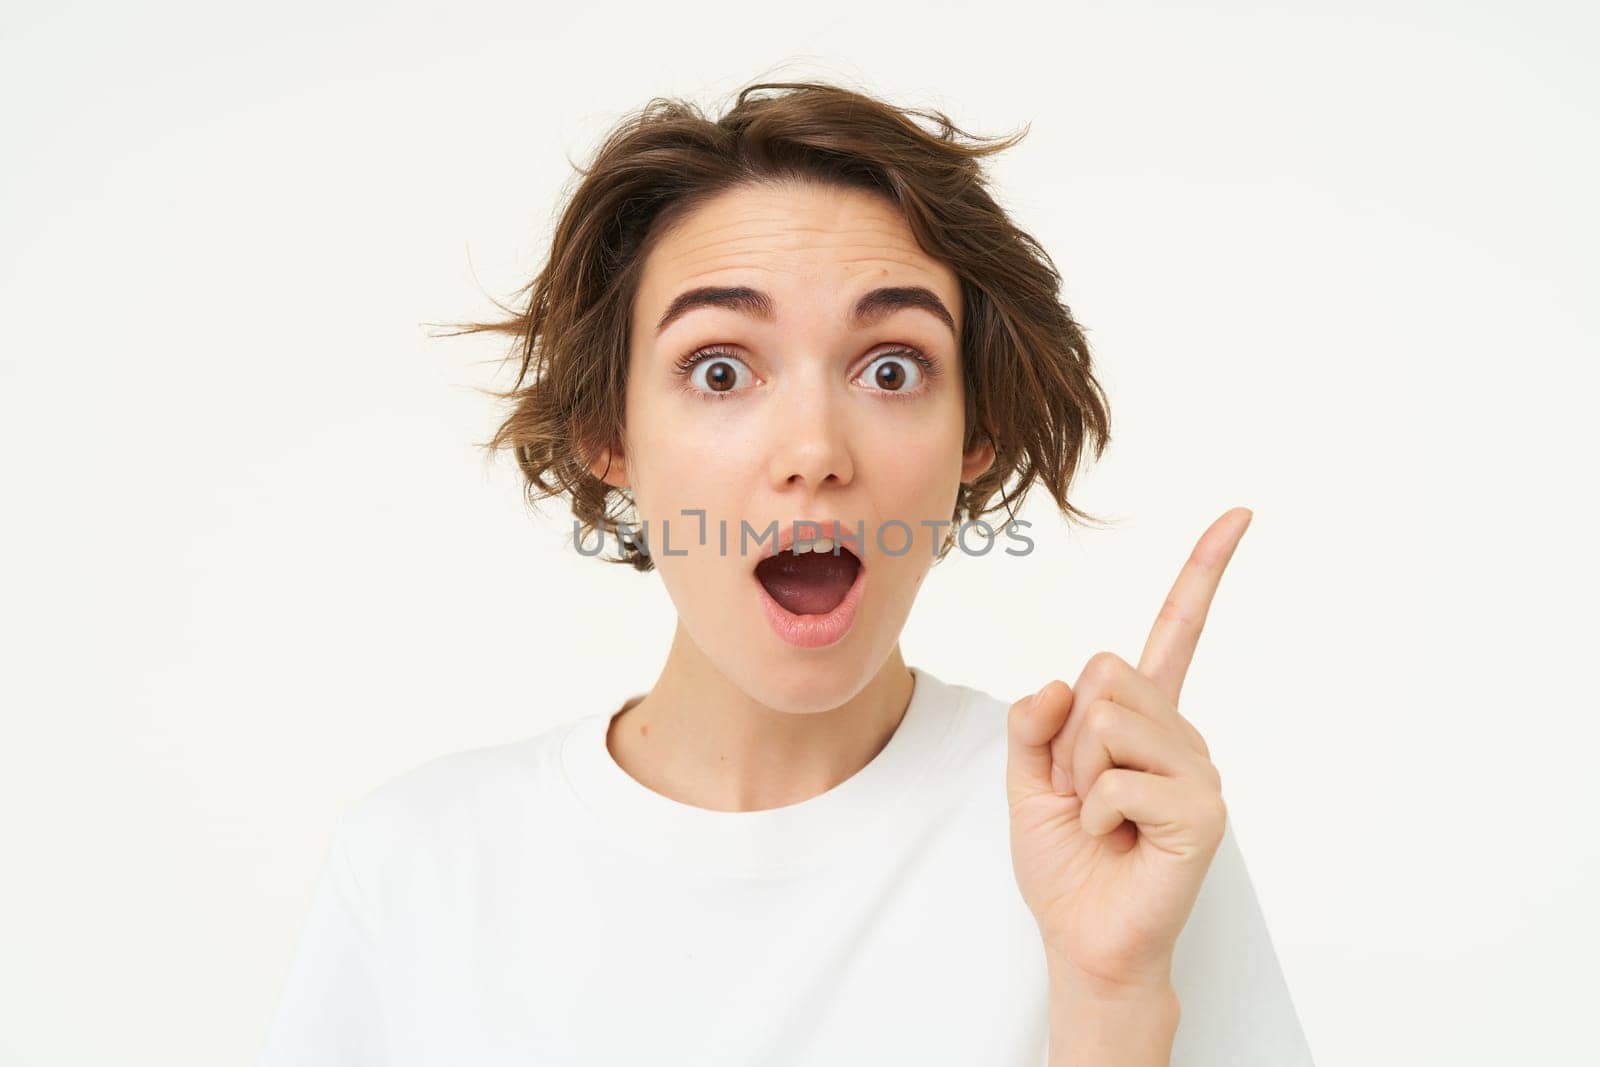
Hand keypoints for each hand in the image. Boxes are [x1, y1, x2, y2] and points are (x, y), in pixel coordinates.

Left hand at [1006, 506, 1251, 992]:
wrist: (1083, 937)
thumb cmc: (1065, 860)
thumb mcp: (1026, 776)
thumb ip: (1034, 720)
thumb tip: (1060, 685)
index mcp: (1144, 718)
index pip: (1176, 632)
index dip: (1204, 572)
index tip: (1239, 514)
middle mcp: (1180, 734)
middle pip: (1106, 671)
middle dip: (1067, 737)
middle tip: (1081, 795)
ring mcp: (1198, 770)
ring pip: (1105, 720)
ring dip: (1077, 776)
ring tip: (1099, 820)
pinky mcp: (1201, 810)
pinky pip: (1117, 777)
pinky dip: (1093, 812)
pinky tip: (1115, 840)